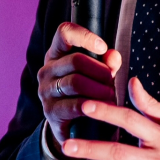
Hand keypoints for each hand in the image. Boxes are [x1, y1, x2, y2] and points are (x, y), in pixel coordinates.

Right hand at [37, 23, 122, 149]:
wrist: (70, 126)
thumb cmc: (86, 92)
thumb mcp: (98, 75)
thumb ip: (107, 63)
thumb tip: (113, 55)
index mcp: (57, 54)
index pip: (64, 33)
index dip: (84, 36)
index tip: (102, 47)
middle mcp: (47, 69)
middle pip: (76, 60)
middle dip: (100, 70)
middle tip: (112, 80)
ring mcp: (46, 90)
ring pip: (76, 82)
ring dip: (99, 88)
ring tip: (112, 94)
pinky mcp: (50, 110)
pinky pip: (74, 104)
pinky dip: (94, 105)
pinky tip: (106, 108)